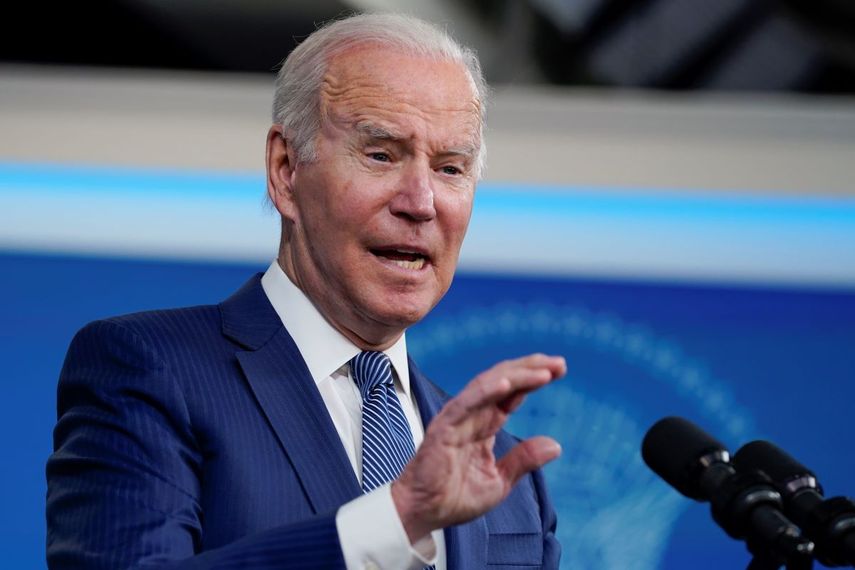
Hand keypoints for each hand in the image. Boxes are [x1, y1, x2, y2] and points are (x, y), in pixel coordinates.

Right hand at [391, 353, 565, 541]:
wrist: (425, 513)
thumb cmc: (455, 497)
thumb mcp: (500, 481)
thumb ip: (524, 460)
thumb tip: (556, 445)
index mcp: (485, 425)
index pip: (512, 393)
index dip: (534, 379)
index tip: (560, 370)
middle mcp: (472, 415)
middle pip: (503, 381)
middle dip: (531, 369)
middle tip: (559, 363)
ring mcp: (457, 418)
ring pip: (488, 385)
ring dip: (516, 376)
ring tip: (543, 371)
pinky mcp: (444, 428)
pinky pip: (465, 404)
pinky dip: (485, 392)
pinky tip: (506, 384)